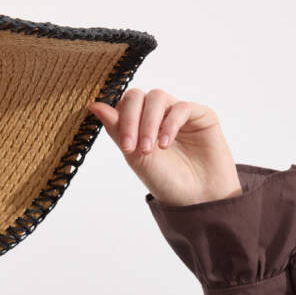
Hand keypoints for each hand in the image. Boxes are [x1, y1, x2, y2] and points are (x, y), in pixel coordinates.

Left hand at [87, 88, 242, 206]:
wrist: (196, 198)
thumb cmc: (165, 180)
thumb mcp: (135, 156)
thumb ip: (117, 129)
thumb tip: (94, 105)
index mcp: (141, 122)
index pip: (125, 104)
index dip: (121, 119)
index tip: (126, 147)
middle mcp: (159, 114)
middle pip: (138, 96)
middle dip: (132, 120)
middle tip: (134, 147)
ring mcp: (179, 113)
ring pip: (158, 97)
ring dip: (149, 123)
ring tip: (150, 149)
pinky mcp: (201, 115)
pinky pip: (182, 107)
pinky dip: (170, 124)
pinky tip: (165, 144)